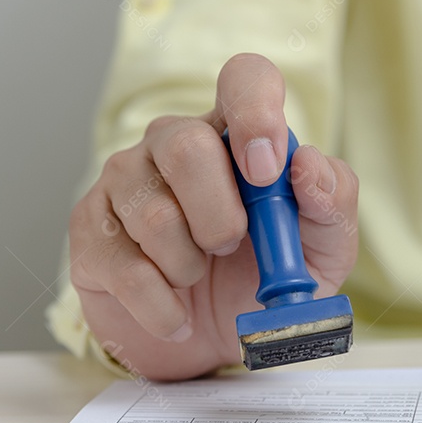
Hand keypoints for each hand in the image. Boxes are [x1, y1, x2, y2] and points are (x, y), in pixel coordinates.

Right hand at [68, 53, 358, 379]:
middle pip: (187, 147)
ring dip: (190, 268)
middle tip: (230, 248)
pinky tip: (175, 316)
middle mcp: (172, 141)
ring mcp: (123, 180)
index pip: (244, 78)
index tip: (266, 171)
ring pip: (156, 216)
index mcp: (234, 132)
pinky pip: (126, 269)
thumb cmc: (263, 278)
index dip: (255, 112)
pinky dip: (163, 308)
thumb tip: (308, 166)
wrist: (209, 343)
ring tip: (196, 278)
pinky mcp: (89, 228)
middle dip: (220, 217)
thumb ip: (332, 203)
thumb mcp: (321, 250)